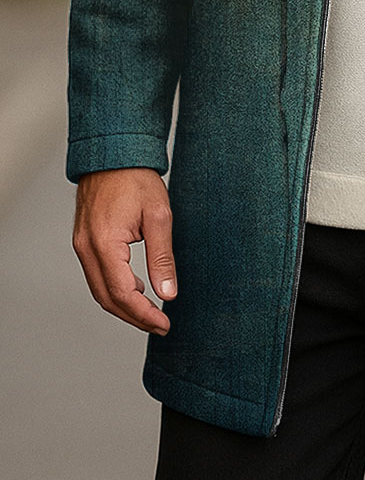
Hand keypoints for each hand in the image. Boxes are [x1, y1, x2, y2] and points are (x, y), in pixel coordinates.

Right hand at [72, 168, 176, 336]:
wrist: (114, 154)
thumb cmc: (136, 179)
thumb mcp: (158, 216)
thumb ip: (162, 258)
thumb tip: (167, 293)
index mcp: (104, 244)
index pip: (123, 294)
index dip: (144, 314)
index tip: (164, 324)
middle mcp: (87, 249)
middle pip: (107, 298)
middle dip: (134, 316)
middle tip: (160, 325)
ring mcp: (82, 245)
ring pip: (100, 289)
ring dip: (124, 304)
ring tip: (151, 311)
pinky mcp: (84, 241)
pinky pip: (97, 275)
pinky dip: (115, 288)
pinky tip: (136, 287)